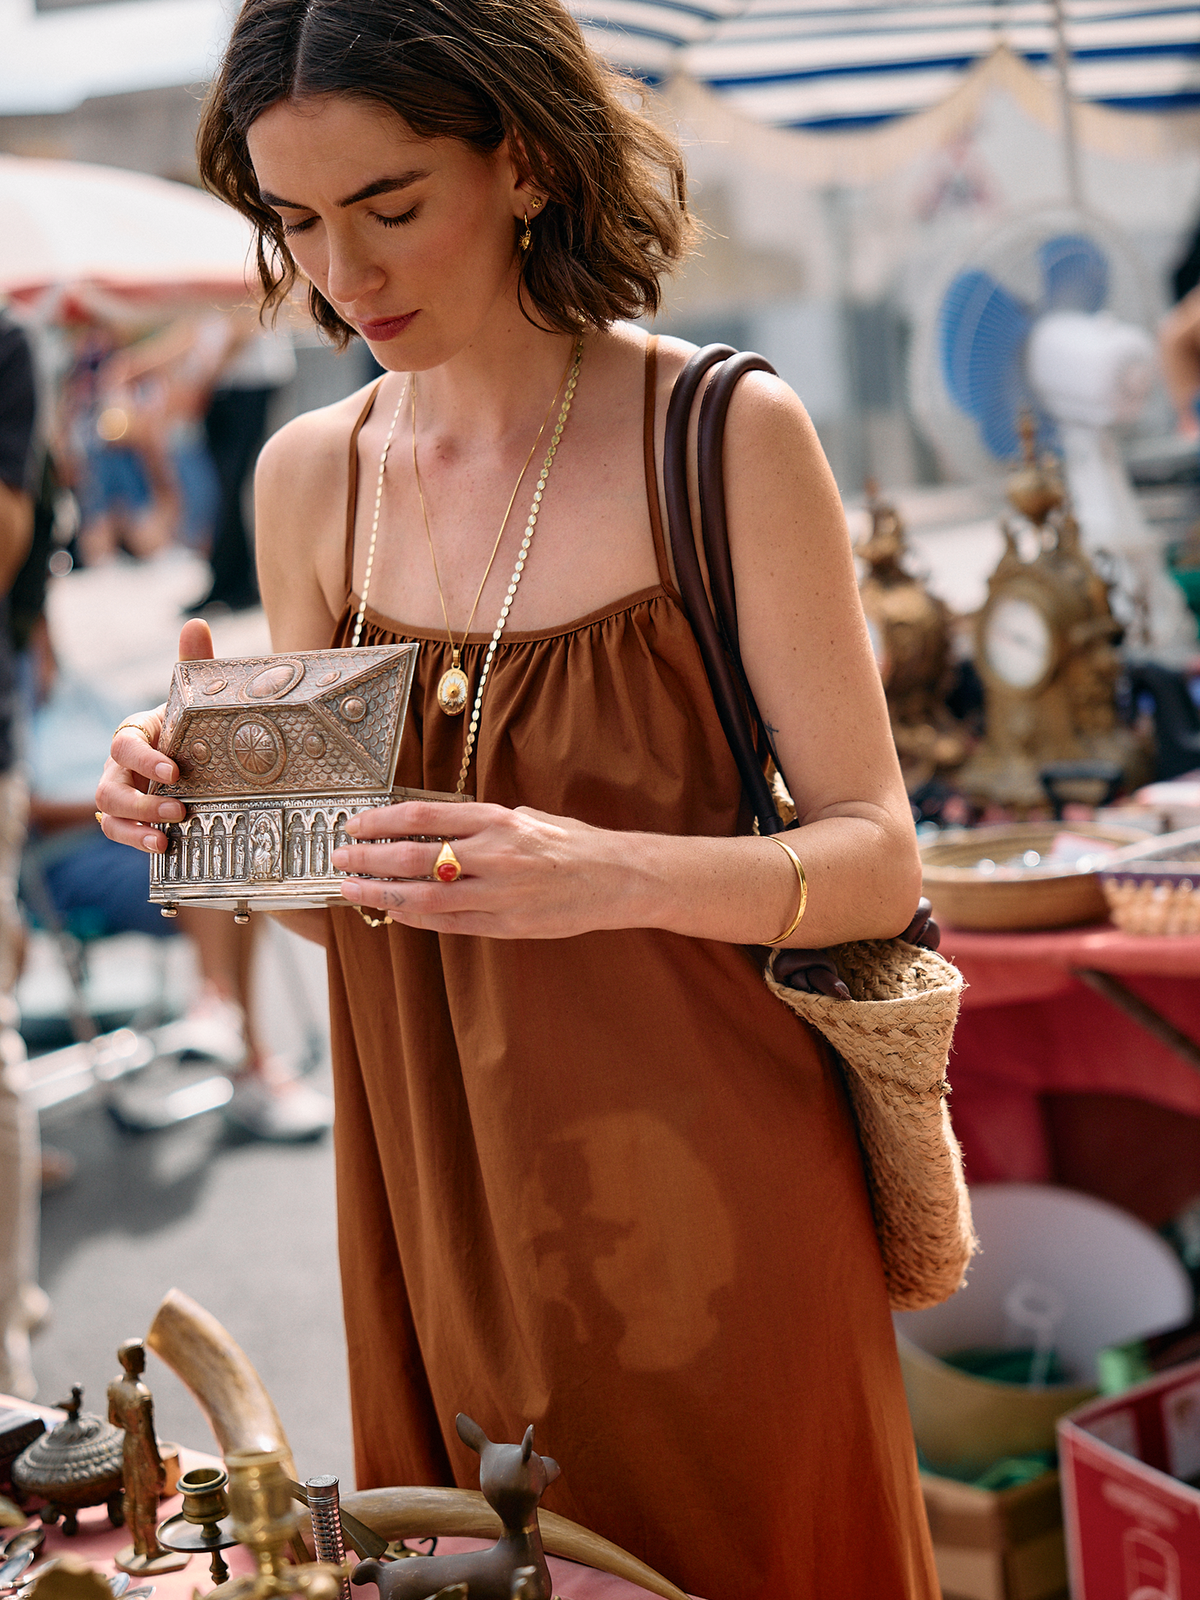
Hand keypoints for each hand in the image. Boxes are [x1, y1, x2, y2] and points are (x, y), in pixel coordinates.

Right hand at [94, 620, 212, 852]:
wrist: (200, 752)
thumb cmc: (191, 722)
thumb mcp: (193, 697)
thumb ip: (192, 663)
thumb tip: (196, 624)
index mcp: (136, 733)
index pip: (126, 744)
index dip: (145, 759)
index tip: (174, 770)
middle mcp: (121, 765)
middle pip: (111, 786)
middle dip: (141, 801)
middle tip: (179, 809)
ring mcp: (123, 792)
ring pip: (109, 812)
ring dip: (136, 826)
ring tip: (166, 837)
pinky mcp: (131, 816)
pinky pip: (118, 831)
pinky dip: (135, 841)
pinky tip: (163, 848)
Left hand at [332, 799, 611, 939]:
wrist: (620, 878)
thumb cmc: (574, 844)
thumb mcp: (527, 816)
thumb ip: (482, 823)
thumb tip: (435, 825)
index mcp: (498, 820)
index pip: (424, 817)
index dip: (382, 821)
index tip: (355, 824)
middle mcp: (495, 854)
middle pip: (416, 857)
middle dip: (371, 859)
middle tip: (341, 858)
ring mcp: (501, 893)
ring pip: (426, 897)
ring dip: (383, 893)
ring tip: (354, 889)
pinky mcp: (508, 924)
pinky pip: (451, 924)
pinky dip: (418, 918)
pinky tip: (395, 912)